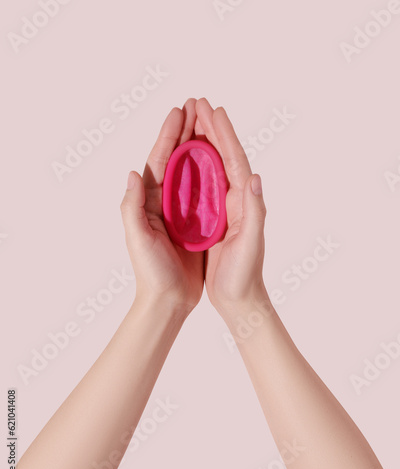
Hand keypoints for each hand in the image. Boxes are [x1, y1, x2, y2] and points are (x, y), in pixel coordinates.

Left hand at [120, 99, 203, 312]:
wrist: (168, 299)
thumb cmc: (151, 272)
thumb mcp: (136, 238)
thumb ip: (132, 206)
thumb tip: (132, 171)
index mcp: (149, 202)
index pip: (160, 160)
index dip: (169, 135)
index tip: (179, 111)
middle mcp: (165, 202)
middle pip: (177, 160)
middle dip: (185, 132)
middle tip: (196, 107)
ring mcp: (182, 212)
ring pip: (192, 171)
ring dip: (199, 147)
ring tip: (208, 125)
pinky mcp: (197, 224)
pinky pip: (206, 193)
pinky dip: (211, 173)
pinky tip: (221, 161)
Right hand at [194, 98, 267, 316]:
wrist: (237, 298)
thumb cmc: (243, 275)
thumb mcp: (250, 245)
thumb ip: (255, 211)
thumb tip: (254, 176)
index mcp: (242, 202)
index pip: (233, 160)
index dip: (223, 134)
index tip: (213, 109)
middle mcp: (234, 200)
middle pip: (221, 157)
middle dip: (210, 129)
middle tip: (198, 103)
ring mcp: (221, 208)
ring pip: (210, 167)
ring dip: (201, 143)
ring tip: (191, 121)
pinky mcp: (210, 219)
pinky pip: (200, 186)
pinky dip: (192, 167)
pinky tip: (183, 159)